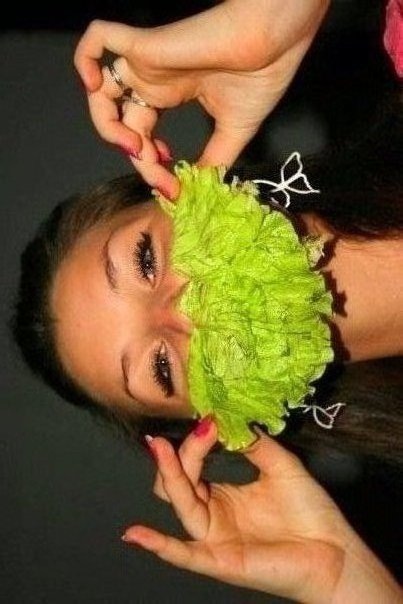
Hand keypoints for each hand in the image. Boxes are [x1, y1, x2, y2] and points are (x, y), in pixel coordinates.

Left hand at [74, 0, 329, 197]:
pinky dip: (84, 60)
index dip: (152, 168)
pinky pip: (99, 38)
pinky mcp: (145, 44)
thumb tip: (200, 189)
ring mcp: (146, 62)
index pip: (143, 136)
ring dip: (107, 126)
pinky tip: (94, 87)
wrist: (277, 41)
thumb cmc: (262, 74)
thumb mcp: (233, 132)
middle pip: (122, 123)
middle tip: (160, 176)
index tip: (175, 189)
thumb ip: (214, 159)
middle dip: (138, 159)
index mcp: (171, 95)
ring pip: (100, 91)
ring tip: (133, 147)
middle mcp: (154, 80)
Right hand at [123, 420, 401, 602]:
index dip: (198, 442)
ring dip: (170, 475)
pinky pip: (184, 554)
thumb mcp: (280, 466)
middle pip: (178, 482)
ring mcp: (214, 538)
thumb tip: (228, 418)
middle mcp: (213, 515)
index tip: (211, 419)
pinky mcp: (220, 561)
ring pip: (180, 504)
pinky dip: (158, 545)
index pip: (193, 465)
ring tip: (163, 448)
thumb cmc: (310, 512)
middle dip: (181, 454)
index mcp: (223, 495)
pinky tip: (135, 534)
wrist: (335, 551)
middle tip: (198, 430)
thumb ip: (253, 444)